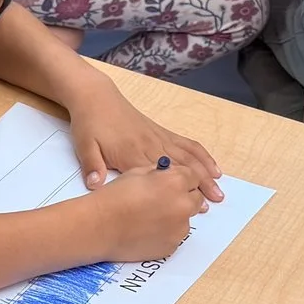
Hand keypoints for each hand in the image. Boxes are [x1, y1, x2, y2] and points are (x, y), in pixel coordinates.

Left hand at [65, 86, 221, 197]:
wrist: (96, 98)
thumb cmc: (89, 124)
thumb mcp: (84, 146)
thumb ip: (92, 166)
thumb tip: (95, 186)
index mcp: (131, 154)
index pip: (159, 177)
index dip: (177, 191)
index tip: (192, 205)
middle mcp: (150, 146)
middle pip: (180, 168)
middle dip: (199, 184)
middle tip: (214, 201)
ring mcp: (158, 138)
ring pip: (187, 157)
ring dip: (205, 172)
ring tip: (219, 189)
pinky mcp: (161, 132)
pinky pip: (186, 144)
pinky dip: (201, 155)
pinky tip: (212, 166)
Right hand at [84, 157, 214, 261]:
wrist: (98, 227)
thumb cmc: (113, 198)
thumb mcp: (137, 173)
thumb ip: (160, 174)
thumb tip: (169, 175)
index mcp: (175, 182)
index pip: (193, 177)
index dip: (183, 179)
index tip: (176, 183)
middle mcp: (182, 205)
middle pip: (196, 199)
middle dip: (183, 197)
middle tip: (164, 200)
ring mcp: (179, 228)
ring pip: (185, 219)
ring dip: (175, 216)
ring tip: (150, 217)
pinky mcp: (172, 246)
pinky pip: (175, 236)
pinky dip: (166, 232)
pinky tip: (147, 229)